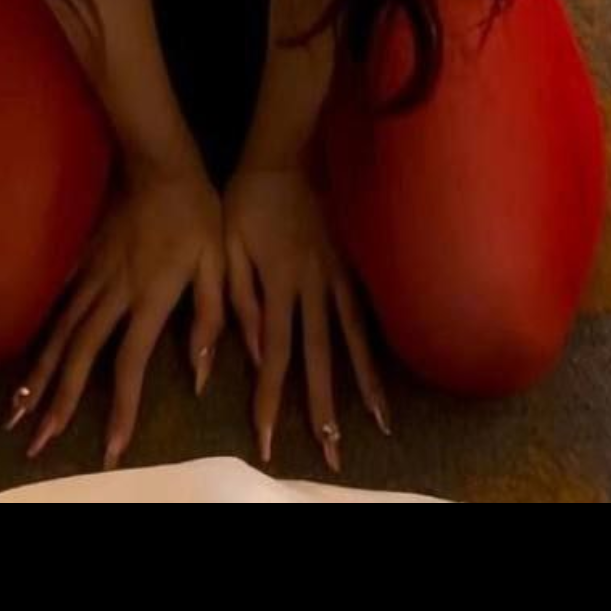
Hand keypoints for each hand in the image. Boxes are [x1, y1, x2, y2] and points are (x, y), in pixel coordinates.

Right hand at [3, 157, 224, 470]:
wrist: (160, 164)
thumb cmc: (199, 216)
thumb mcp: (221, 265)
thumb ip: (212, 319)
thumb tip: (201, 375)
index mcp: (150, 297)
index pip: (130, 362)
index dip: (121, 407)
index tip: (110, 447)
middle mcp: (113, 293)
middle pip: (78, 355)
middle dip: (56, 401)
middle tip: (34, 440)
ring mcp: (91, 274)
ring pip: (58, 332)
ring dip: (36, 374)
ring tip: (15, 410)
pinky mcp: (80, 259)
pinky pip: (55, 301)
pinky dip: (37, 332)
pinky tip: (23, 355)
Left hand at [222, 162, 391, 470]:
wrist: (282, 158)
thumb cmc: (244, 203)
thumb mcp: (226, 248)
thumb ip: (237, 301)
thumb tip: (243, 351)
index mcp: (278, 285)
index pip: (273, 355)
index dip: (270, 398)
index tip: (268, 437)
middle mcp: (313, 288)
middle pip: (320, 357)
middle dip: (325, 409)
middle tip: (333, 452)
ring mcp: (337, 277)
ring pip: (352, 339)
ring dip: (365, 384)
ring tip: (380, 424)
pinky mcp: (350, 265)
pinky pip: (365, 312)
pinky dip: (375, 345)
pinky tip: (384, 369)